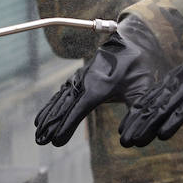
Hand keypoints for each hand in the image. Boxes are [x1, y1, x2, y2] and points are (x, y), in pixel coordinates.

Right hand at [33, 16, 167, 146]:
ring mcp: (80, 78)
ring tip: (38, 135)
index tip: (57, 141)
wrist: (131, 41)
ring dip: (48, 117)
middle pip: (65, 105)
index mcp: (101, 85)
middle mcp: (86, 80)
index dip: (67, 125)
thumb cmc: (140, 67)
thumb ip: (136, 113)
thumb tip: (128, 139)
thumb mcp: (144, 89)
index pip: (80, 108)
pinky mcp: (79, 78)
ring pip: (60, 100)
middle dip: (52, 124)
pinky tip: (41, 119)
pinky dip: (51, 107)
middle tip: (40, 142)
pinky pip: (61, 94)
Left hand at [117, 38, 182, 146]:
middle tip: (124, 142)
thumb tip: (168, 105)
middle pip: (150, 107)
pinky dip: (172, 123)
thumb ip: (178, 90)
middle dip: (136, 125)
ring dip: (147, 127)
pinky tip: (163, 135)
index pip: (147, 99)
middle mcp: (174, 85)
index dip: (133, 115)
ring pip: (162, 110)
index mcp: (171, 81)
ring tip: (135, 142)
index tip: (122, 129)